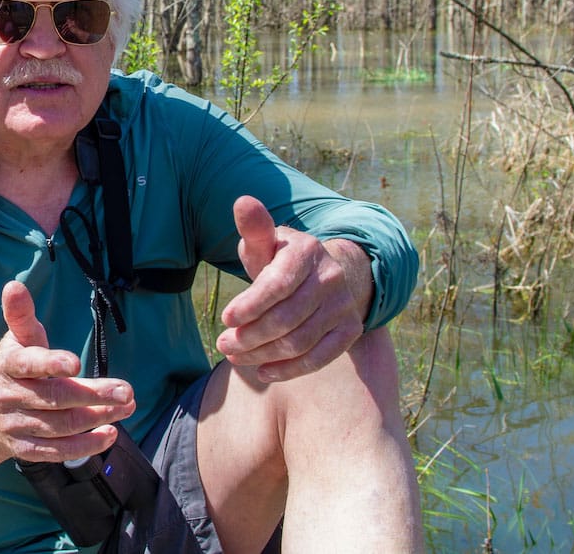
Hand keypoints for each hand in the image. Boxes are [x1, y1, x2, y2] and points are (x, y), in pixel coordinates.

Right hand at [0, 281, 134, 482]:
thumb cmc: (15, 367)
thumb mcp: (18, 339)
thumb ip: (21, 314)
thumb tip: (15, 285)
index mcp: (7, 365)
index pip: (29, 364)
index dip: (52, 364)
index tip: (77, 363)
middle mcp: (10, 397)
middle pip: (55, 398)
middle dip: (93, 395)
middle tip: (126, 391)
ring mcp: (17, 426)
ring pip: (60, 426)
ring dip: (97, 418)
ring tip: (126, 407)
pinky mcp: (26, 450)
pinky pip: (56, 452)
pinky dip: (85, 447)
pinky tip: (110, 435)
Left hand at [215, 196, 371, 382]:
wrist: (325, 275)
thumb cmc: (281, 260)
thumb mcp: (267, 243)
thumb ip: (254, 228)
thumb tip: (242, 202)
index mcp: (308, 250)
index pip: (278, 284)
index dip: (250, 304)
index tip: (225, 318)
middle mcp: (331, 277)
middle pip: (286, 319)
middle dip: (249, 336)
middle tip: (223, 343)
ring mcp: (344, 306)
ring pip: (299, 342)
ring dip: (262, 355)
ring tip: (235, 356)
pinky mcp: (350, 331)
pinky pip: (319, 358)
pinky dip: (289, 369)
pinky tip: (263, 371)